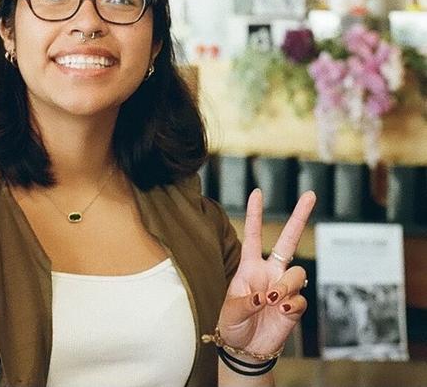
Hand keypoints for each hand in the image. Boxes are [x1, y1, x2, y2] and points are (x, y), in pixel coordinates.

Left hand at [217, 188, 315, 358]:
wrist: (246, 349)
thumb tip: (263, 297)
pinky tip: (281, 311)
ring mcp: (283, 288)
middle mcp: (270, 272)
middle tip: (311, 194)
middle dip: (300, 217)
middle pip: (288, 241)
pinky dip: (292, 304)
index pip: (252, 235)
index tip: (257, 192)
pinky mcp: (294, 307)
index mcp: (250, 267)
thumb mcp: (230, 312)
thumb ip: (244, 303)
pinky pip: (301, 299)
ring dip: (287, 285)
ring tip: (272, 300)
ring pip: (297, 273)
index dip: (255, 214)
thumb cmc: (233, 325)